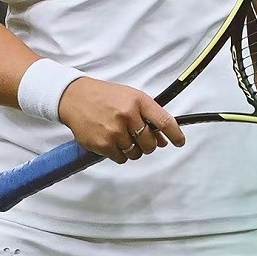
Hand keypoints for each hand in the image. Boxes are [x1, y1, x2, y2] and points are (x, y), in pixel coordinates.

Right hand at [58, 77, 185, 163]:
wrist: (76, 97)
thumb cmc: (106, 96)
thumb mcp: (130, 98)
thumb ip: (148, 116)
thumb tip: (162, 139)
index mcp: (138, 101)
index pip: (164, 120)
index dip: (175, 134)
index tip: (180, 142)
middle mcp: (128, 115)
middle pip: (150, 143)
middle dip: (148, 144)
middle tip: (138, 138)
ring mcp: (115, 131)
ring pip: (136, 153)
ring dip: (133, 149)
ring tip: (122, 136)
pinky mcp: (103, 144)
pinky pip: (121, 158)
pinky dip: (120, 154)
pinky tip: (112, 141)